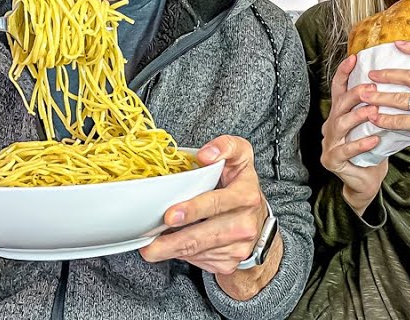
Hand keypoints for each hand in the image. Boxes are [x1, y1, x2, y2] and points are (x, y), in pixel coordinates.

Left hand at [141, 136, 271, 275]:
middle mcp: (245, 223)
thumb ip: (224, 146)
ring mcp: (238, 247)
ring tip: (151, 248)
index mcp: (246, 195)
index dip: (193, 210)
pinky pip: (200, 260)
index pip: (217, 203)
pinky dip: (182, 255)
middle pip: (204, 235)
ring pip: (198, 251)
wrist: (258, 221)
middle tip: (150, 244)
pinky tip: (171, 248)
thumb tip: (204, 154)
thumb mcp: (240, 157)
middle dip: (174, 241)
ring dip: (172, 251)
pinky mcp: (229, 262)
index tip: (170, 215)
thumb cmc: (241, 185)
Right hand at [319, 54, 388, 214]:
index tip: (354, 58)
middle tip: (372, 88)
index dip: (344, 73)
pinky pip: (345, 150)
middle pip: (339, 105)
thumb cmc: (373, 150)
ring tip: (373, 111)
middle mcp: (331, 126)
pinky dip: (360, 144)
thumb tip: (398, 83)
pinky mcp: (332, 160)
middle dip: (355, 94)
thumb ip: (378, 107)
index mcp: (340, 115)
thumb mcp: (375, 125)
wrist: (366, 182)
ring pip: (340, 125)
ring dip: (357, 116)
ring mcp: (330, 144)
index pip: (339, 89)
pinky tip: (374, 140)